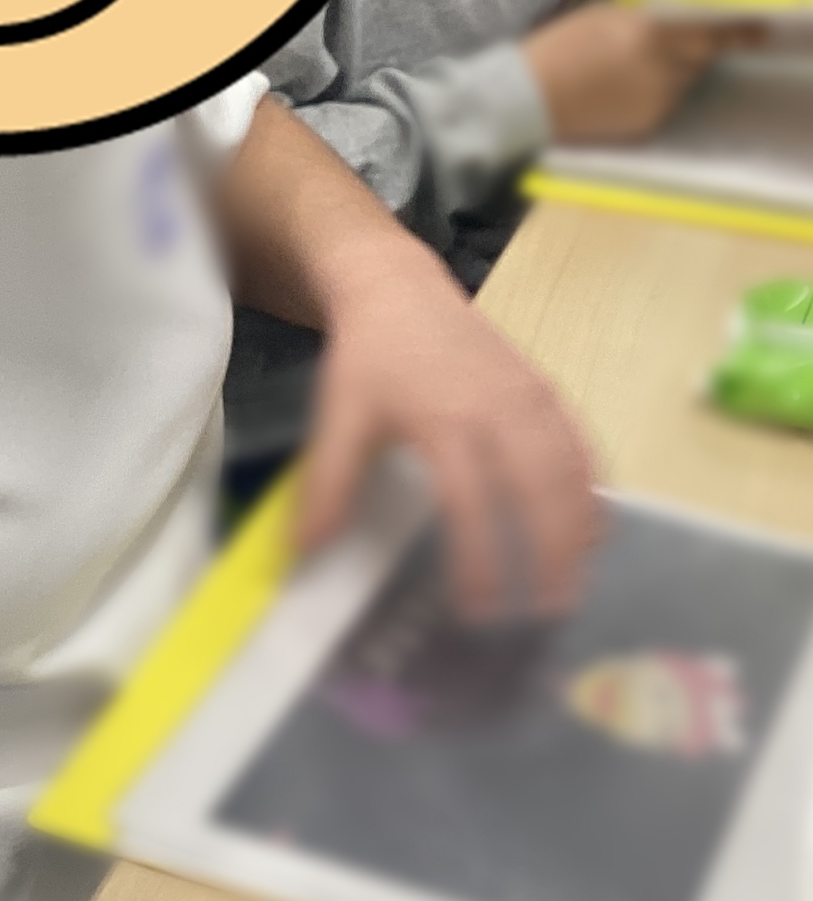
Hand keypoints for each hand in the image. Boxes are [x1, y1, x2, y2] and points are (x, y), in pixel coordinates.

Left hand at [298, 246, 598, 621]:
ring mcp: (531, 397)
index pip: (471, 502)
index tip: (479, 609)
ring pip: (572, 470)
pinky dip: (594, 490)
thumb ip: (329, 488)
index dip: (480, 558)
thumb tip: (306, 554)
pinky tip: (593, 531)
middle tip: (547, 612)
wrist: (397, 288)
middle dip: (550, 555)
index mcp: (443, 419)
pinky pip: (582, 445)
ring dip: (579, 530)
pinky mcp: (546, 388)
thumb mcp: (339, 419)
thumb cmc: (368, 360)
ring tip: (574, 585)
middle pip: (541, 490)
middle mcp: (499, 408)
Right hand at [523, 4, 765, 143]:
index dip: (740, 33)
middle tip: (648, 50)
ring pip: (678, 86)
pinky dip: (645, 98)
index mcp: (655, 38)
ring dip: (664, 77)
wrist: (525, 100)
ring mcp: (657, 105)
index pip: (711, 36)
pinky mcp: (644, 128)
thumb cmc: (556, 49)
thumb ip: (642, 22)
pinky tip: (612, 95)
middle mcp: (666, 74)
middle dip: (684, 55)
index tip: (761, 31)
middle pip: (695, 62)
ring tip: (620, 75)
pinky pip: (659, 106)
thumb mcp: (602, 18)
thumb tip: (667, 29)